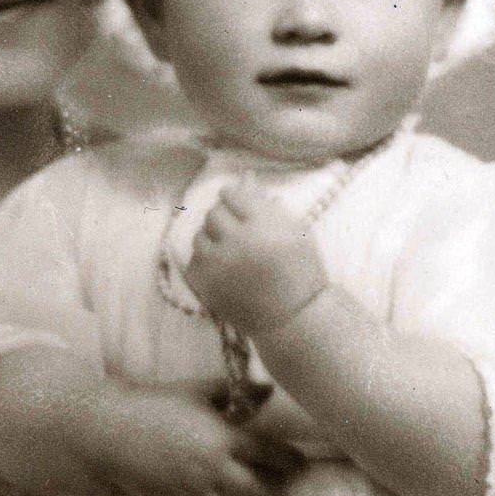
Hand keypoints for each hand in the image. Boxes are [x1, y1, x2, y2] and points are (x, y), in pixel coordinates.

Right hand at [91, 380, 303, 495]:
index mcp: (223, 435)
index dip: (293, 462)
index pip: (272, 454)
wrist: (111, 430)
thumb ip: (234, 391)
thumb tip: (265, 389)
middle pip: (261, 492)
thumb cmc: (155, 404)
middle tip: (286, 493)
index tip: (301, 464)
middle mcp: (213, 466)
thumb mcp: (196, 389)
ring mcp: (195, 489)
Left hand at [184, 181, 328, 335]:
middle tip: (240, 233)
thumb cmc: (300, 271)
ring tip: (232, 252)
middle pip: (214, 213)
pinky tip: (225, 270)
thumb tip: (244, 177)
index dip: (237, 199)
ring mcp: (218, 265)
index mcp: (263, 224)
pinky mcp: (205, 286)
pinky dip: (206, 262)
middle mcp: (237, 242)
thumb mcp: (295, 230)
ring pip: (199, 235)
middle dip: (225, 219)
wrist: (294, 318)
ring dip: (213, 239)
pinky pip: (194, 260)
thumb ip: (266, 203)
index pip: (232, 194)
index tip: (243, 209)